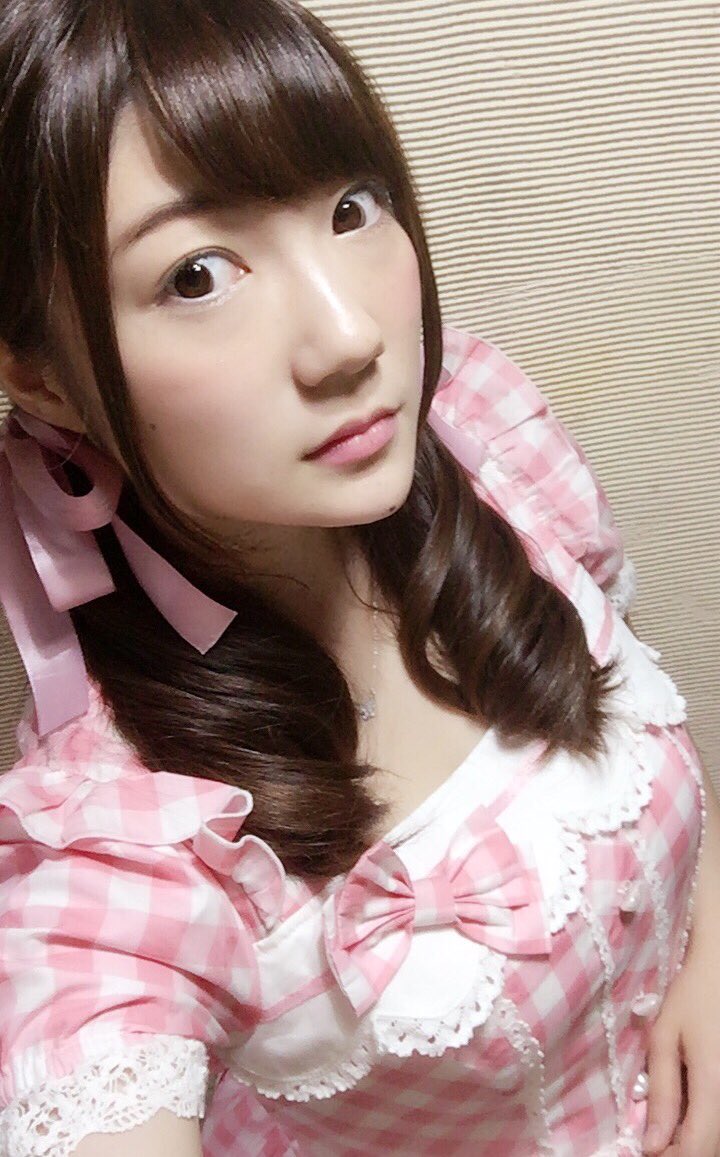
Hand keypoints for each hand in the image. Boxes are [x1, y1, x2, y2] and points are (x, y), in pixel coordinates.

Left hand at [642, 944, 719, 1154]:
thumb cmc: (692, 997)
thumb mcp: (665, 1038)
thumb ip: (662, 1094)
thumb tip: (652, 1147)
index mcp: (715, 1086)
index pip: (698, 1151)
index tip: (648, 1151)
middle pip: (713, 1149)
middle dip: (682, 1152)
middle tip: (658, 1141)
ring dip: (697, 1140)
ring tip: (672, 1127)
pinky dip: (708, 1125)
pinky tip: (691, 1113)